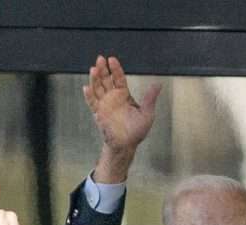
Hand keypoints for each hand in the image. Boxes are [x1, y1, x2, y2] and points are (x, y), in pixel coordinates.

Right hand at [83, 55, 160, 181]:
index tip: (112, 60)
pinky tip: (86, 88)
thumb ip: (150, 98)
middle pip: (106, 79)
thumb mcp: (147, 113)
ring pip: (97, 88)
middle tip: (100, 59)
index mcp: (123, 94)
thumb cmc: (137, 130)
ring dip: (94, 79)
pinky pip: (92, 103)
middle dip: (103, 69)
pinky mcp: (98, 113)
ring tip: (93, 69)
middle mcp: (112, 97)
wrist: (126, 144)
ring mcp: (104, 104)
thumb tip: (158, 84)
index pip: (118, 78)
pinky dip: (88, 95)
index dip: (115, 69)